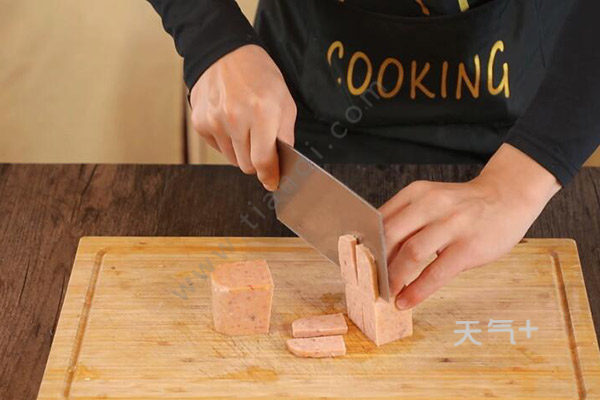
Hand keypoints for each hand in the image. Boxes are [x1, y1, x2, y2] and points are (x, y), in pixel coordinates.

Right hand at [189, 44, 296, 190]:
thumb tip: (280, 166)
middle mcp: (235, 119)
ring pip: (232, 159)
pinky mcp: (200, 123)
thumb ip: (285, 136)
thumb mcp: (285, 102)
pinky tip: (230, 121)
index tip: (272, 182)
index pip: (263, 162)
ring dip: (241, 150)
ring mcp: (214, 122)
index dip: (269, 176)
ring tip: (245, 126)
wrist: (226, 53)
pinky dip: (226, 141)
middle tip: (261, 143)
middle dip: (257, 161)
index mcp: (262, 113)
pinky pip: (218, 148)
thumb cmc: (260, 76)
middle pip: (246, 166)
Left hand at [381, 144, 560, 309]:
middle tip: (368, 282)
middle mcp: (431, 205)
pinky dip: (417, 290)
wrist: (508, 196)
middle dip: (375, 263)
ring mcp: (452, 225)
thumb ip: (406, 219)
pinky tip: (407, 301)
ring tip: (387, 294)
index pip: (379, 219)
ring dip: (394, 279)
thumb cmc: (463, 205)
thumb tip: (376, 251)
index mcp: (416, 193)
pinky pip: (436, 273)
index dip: (365, 244)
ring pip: (410, 254)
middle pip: (390, 236)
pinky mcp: (468, 247)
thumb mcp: (430, 201)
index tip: (355, 263)